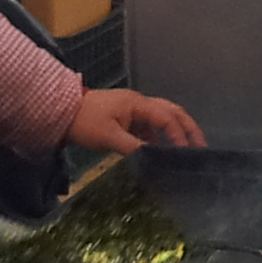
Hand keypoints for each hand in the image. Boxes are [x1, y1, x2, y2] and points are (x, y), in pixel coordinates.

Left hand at [66, 89, 203, 153]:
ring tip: (185, 151)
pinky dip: (158, 137)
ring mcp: (133, 110)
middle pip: (172, 112)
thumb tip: (153, 159)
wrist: (60, 111)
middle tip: (201, 146)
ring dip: (175, 132)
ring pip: (163, 117)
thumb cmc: (84, 122)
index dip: (179, 136)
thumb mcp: (109, 137)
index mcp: (138, 104)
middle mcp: (139, 103)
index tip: (184, 153)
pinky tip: (159, 152)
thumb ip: (134, 148)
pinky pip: (149, 126)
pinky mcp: (126, 118)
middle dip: (188, 128)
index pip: (167, 118)